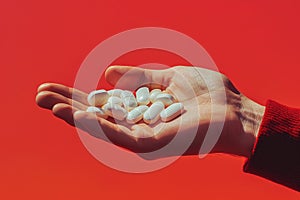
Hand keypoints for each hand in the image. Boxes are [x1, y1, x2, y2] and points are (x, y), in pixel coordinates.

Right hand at [36, 66, 264, 157]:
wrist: (236, 112)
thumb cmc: (208, 94)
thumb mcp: (169, 77)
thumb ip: (139, 77)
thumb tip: (108, 74)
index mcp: (141, 109)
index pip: (105, 104)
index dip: (80, 96)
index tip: (55, 88)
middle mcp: (138, 125)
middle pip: (98, 117)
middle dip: (69, 106)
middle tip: (39, 95)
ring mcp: (144, 138)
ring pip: (103, 128)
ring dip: (74, 116)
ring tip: (46, 103)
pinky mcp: (153, 145)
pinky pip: (120, 135)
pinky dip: (97, 125)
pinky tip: (76, 114)